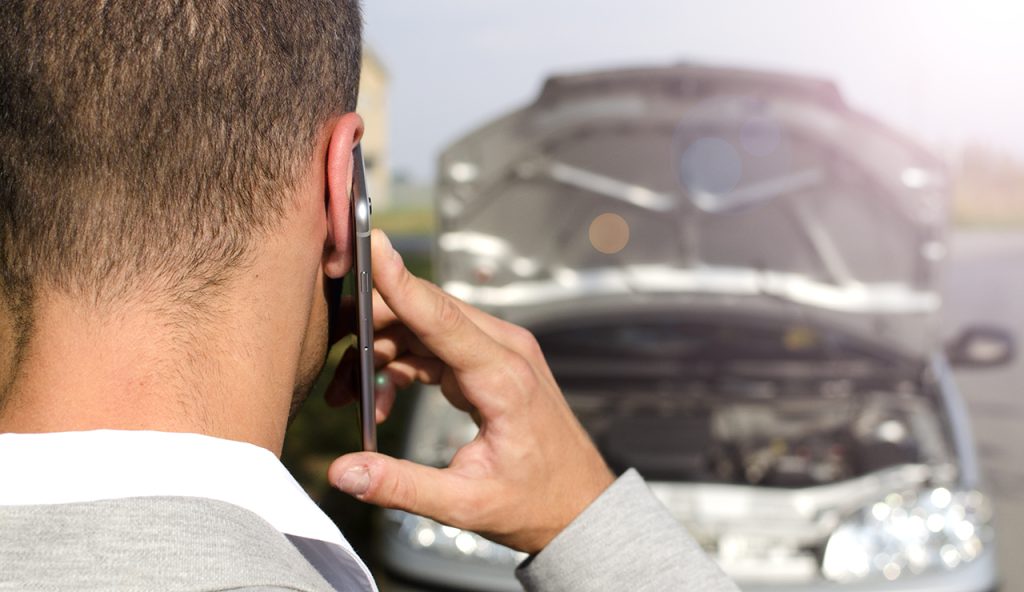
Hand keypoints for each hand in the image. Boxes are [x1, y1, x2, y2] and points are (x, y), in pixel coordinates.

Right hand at [325, 230, 614, 553]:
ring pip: (423, 326)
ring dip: (379, 352)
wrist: (579, 504)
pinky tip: (381, 404)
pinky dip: (400, 365)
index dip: (401, 282)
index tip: (372, 244)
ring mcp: (498, 351)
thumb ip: (401, 486)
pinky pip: (433, 345)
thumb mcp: (466, 505)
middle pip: (423, 313)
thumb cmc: (535, 502)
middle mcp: (504, 350)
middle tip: (330, 367)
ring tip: (348, 398)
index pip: (441, 317)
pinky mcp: (489, 360)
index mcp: (503, 378)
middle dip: (369, 330)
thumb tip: (342, 472)